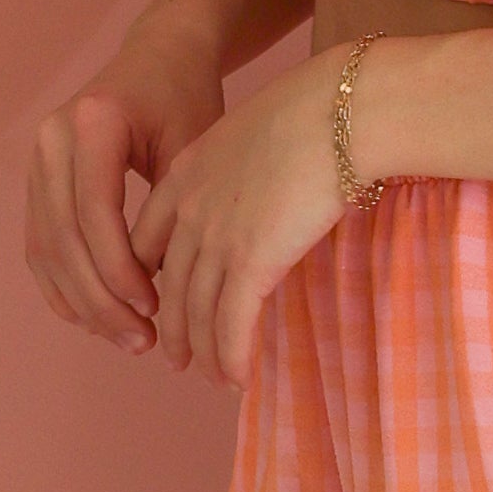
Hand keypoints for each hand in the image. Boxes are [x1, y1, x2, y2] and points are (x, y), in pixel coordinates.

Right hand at [25, 11, 230, 352]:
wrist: (160, 57)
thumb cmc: (188, 99)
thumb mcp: (195, 148)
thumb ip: (172, 213)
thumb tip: (158, 290)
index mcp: (92, 123)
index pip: (95, 212)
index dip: (119, 269)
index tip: (155, 307)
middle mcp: (51, 139)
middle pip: (63, 237)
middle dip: (101, 299)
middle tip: (142, 341)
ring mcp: (36, 159)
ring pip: (46, 248)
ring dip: (83, 302)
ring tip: (128, 338)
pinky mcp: (36, 180)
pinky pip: (40, 245)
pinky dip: (64, 287)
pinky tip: (95, 320)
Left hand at [128, 54, 349, 388]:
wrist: (342, 112)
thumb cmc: (319, 114)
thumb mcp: (260, 135)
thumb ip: (245, 170)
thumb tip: (265, 191)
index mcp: (186, 173)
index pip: (150, 239)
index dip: (154, 279)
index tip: (163, 303)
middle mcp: (191, 208)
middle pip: (170, 285)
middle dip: (174, 328)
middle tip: (180, 357)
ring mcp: (217, 237)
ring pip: (197, 311)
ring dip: (204, 352)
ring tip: (212, 376)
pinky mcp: (250, 262)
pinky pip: (232, 324)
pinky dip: (231, 357)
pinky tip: (236, 380)